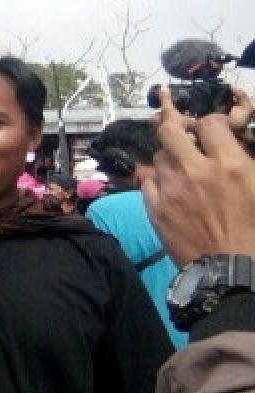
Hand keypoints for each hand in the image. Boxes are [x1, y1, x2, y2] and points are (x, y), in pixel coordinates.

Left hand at [142, 86, 254, 265]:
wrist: (232, 270)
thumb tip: (231, 146)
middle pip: (170, 131)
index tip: (213, 131)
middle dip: (176, 128)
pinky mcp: (155, 208)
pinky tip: (169, 188)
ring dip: (170, 158)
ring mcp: (171, 190)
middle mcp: (196, 171)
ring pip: (159, 157)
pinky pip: (148, 181)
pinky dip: (158, 181)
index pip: (209, 123)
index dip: (211, 123)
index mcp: (230, 165)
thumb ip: (244, 162)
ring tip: (181, 168)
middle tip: (184, 135)